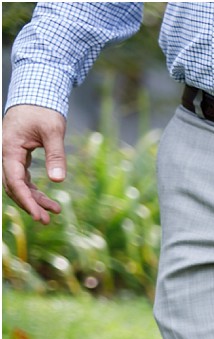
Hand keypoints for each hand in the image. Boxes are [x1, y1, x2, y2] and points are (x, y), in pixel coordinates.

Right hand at [3, 104, 67, 222]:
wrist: (35, 95)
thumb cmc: (43, 110)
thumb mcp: (53, 131)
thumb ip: (56, 155)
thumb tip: (59, 180)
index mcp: (9, 147)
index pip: (14, 180)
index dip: (26, 200)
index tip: (39, 215)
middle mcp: (6, 153)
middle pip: (13, 186)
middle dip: (29, 204)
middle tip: (47, 221)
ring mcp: (11, 155)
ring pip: (18, 184)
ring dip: (34, 199)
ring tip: (54, 212)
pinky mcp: (18, 156)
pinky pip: (23, 178)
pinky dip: (35, 191)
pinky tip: (50, 202)